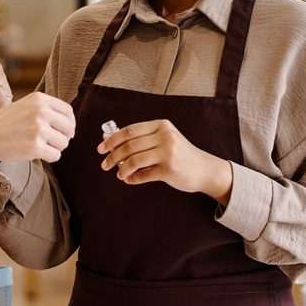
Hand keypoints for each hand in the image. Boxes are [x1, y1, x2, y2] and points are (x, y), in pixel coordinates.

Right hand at [0, 92, 74, 162]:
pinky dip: (48, 157)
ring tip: (39, 146)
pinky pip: (56, 155)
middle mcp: (42, 112)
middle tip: (51, 141)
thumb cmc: (4, 123)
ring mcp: (39, 129)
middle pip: (69, 128)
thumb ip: (46, 110)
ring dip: (55, 148)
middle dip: (63, 137)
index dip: (68, 123)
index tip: (63, 131)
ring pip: (64, 143)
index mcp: (40, 99)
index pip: (68, 111)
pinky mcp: (35, 147)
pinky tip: (36, 153)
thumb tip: (70, 126)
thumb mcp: (26, 106)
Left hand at [98, 119, 232, 203]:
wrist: (204, 169)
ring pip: (134, 160)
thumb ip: (142, 139)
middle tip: (105, 164)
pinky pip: (143, 175)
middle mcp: (165, 136)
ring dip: (121, 169)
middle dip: (113, 156)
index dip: (112, 139)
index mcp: (161, 125)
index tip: (101, 148)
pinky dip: (133, 178)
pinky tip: (129, 179)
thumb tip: (111, 141)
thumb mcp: (164, 139)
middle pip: (129, 145)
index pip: (130, 130)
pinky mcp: (170, 169)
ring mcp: (168, 153)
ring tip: (119, 174)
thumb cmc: (180, 154)